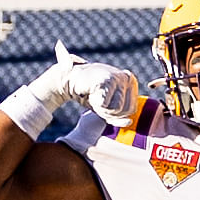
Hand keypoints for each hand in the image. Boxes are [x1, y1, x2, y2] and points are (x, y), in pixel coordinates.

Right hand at [0, 42, 141, 136]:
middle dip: (108, 112)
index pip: (131, 110)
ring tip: (93, 95)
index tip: (103, 102)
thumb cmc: (88, 93)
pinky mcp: (106, 80)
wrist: (68, 81)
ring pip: (116, 109)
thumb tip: (129, 122)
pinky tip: (90, 92)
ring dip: (101, 108)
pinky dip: (95, 103)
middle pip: (125, 111)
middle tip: (97, 99)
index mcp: (130, 81)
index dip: (115, 114)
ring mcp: (117, 77)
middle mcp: (127, 77)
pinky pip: (105, 104)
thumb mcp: (106, 108)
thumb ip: (118, 117)